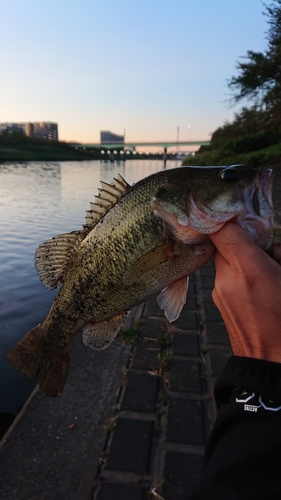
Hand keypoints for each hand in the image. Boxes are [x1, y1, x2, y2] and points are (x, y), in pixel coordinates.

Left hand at [209, 222, 280, 362]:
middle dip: (243, 242)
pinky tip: (258, 290)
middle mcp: (227, 278)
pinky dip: (238, 275)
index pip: (223, 229)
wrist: (273, 366)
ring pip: (225, 261)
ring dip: (241, 259)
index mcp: (249, 269)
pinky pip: (225, 278)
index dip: (229, 218)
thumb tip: (273, 247)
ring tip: (265, 274)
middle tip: (265, 250)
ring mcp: (220, 293)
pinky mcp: (219, 304)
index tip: (241, 215)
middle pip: (224, 244)